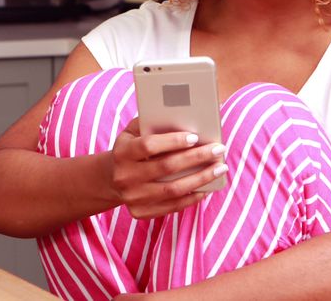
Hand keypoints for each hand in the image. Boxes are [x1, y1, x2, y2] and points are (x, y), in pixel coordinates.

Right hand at [110, 118, 227, 218]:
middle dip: (196, 157)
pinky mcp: (141, 212)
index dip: (172, 141)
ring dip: (201, 178)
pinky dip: (193, 197)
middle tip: (219, 149)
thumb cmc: (130, 148)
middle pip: (166, 167)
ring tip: (220, 168)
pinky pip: (173, 206)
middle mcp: (125, 177)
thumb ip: (151, 123)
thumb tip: (185, 118)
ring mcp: (133, 197)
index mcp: (122, 153)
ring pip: (174, 189)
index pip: (149, 146)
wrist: (110, 179)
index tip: (195, 136)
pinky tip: (207, 187)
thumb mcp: (132, 132)